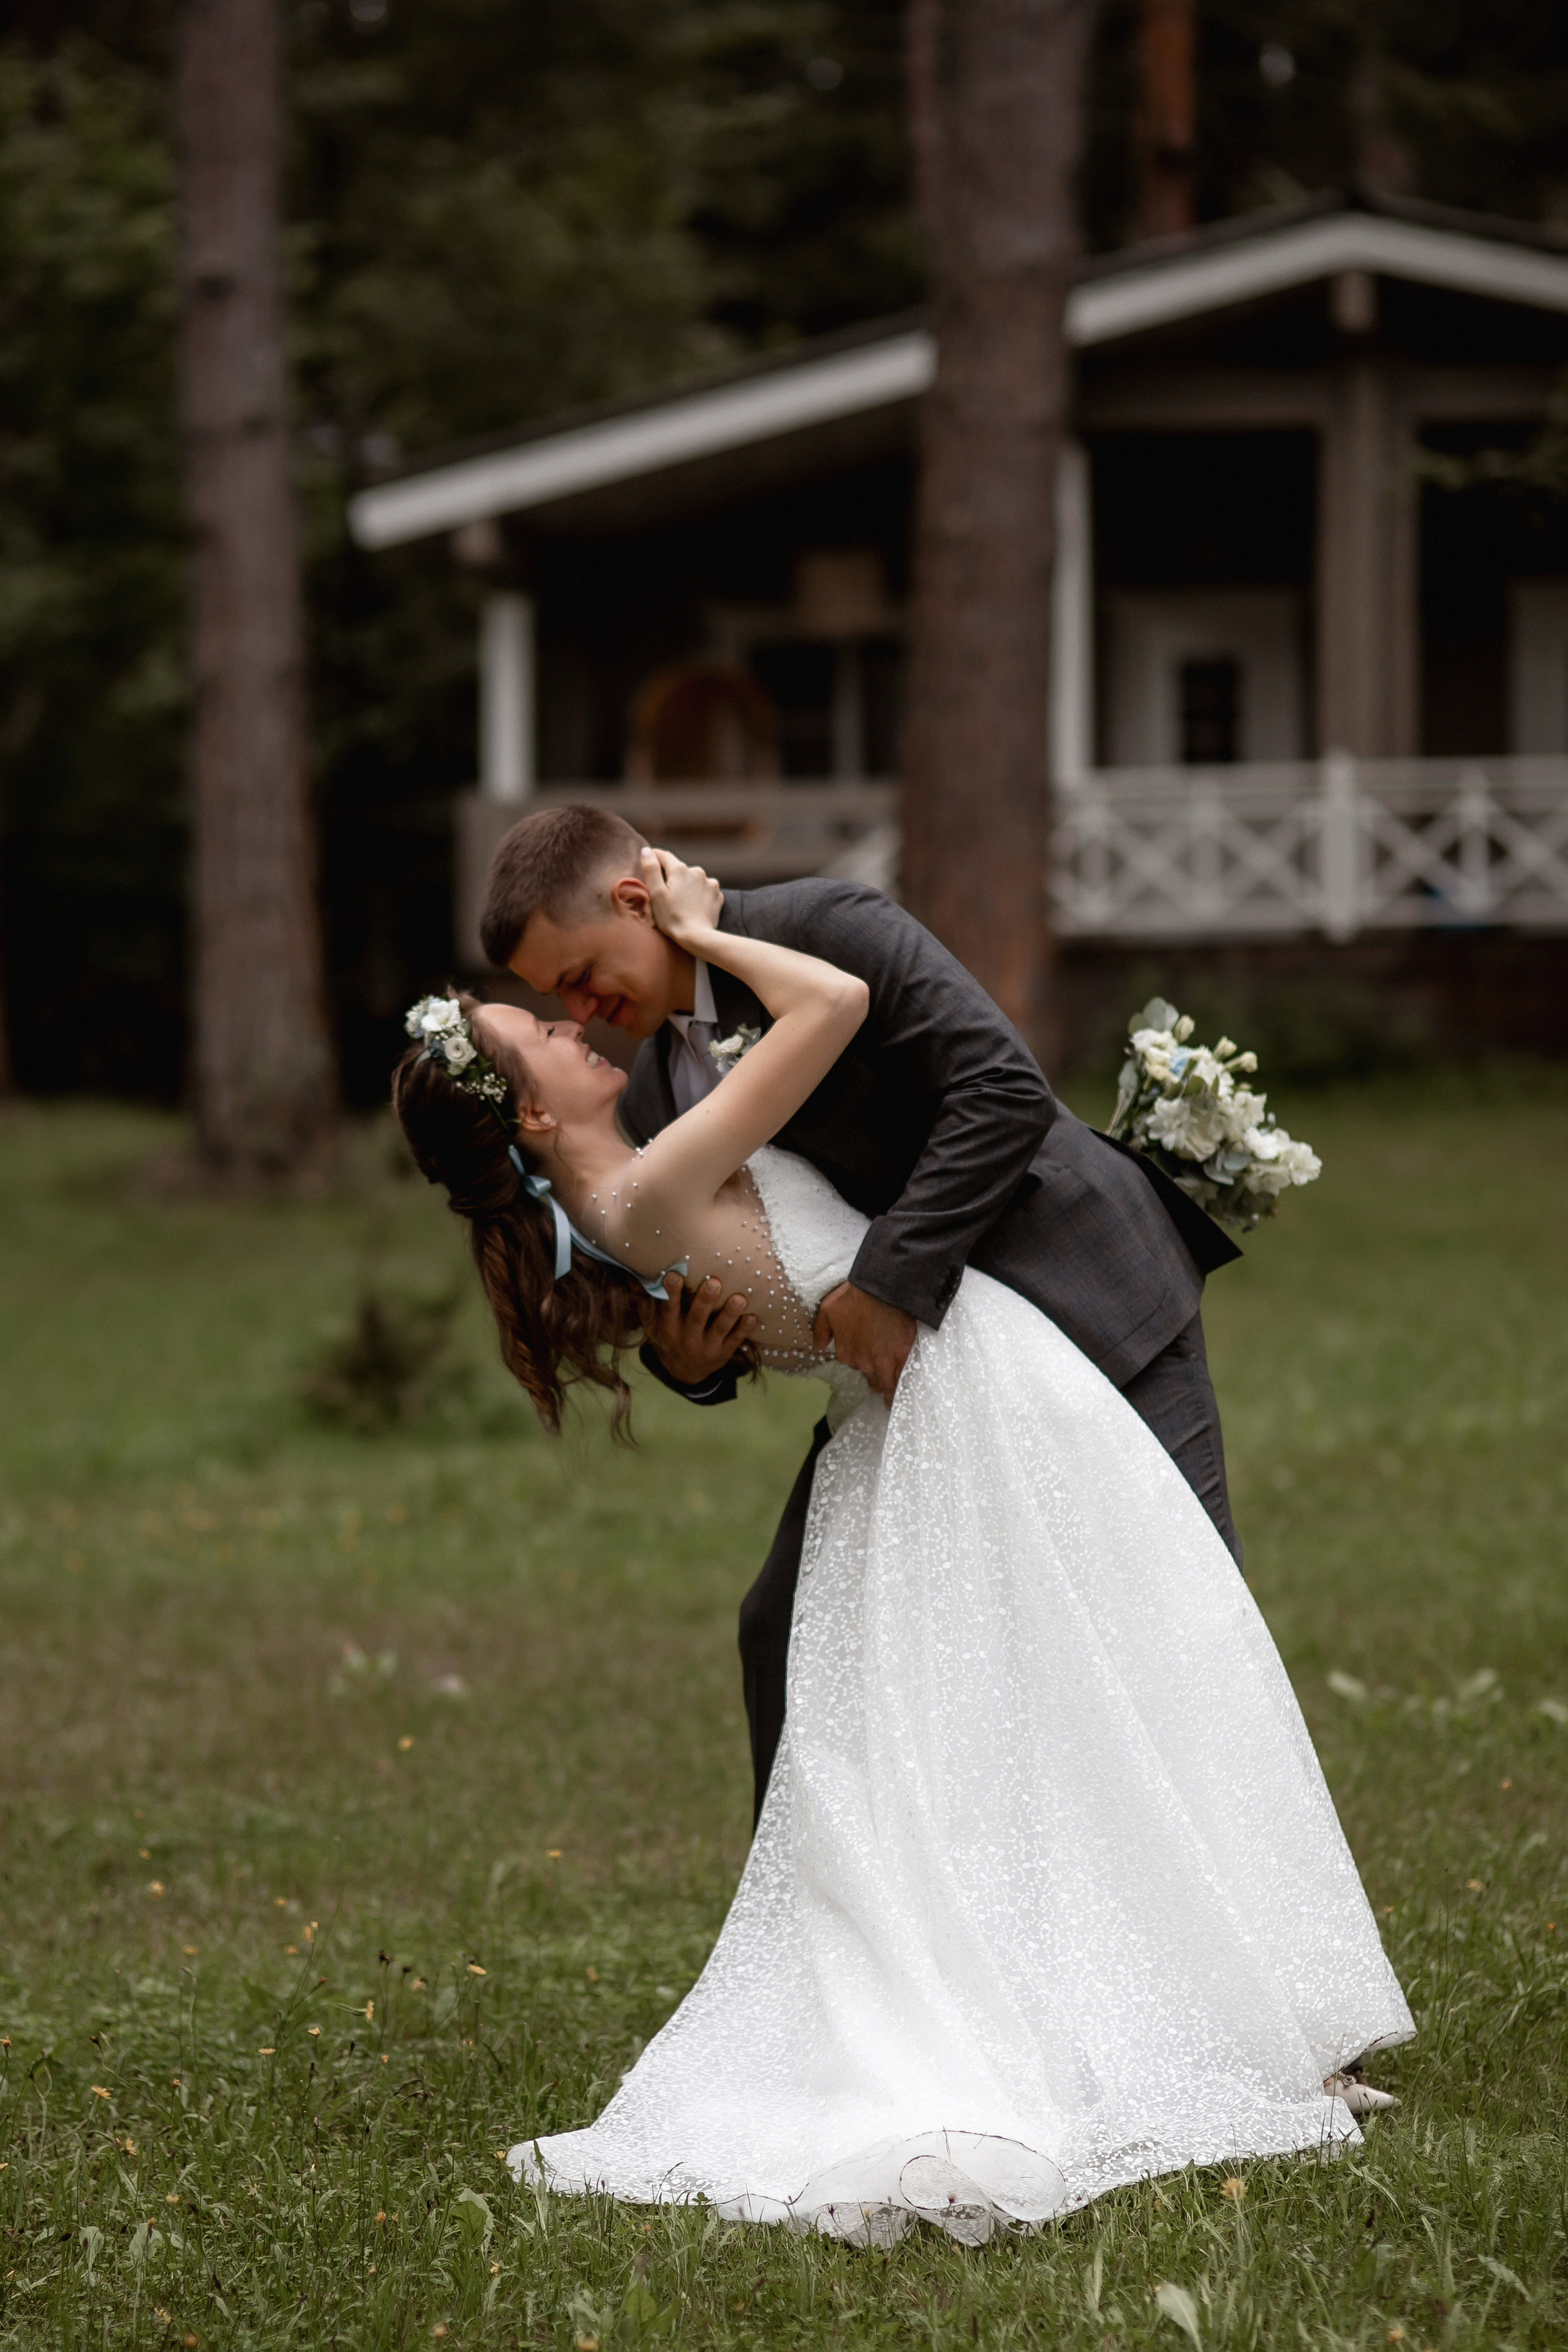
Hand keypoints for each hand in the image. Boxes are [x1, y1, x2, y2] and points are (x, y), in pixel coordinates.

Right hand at [639, 846, 721, 948]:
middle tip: (665, 892)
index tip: (649, 860)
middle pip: (679, 869)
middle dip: (672, 876)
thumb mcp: (656, 893)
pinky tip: (694, 906)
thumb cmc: (672, 917)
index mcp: (680, 869)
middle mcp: (697, 871)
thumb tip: (646, 851)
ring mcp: (710, 883)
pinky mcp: (717, 895)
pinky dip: (699, 894)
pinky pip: (705, 889)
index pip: (664, 856)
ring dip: (687, 885)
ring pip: (693, 879)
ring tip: (681, 901)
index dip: (654, 857)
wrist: (697, 937)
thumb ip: (651, 869)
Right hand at [642, 1274, 754, 1386]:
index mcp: (670, 1328)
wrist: (685, 1372)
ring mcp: (707, 1348)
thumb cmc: (675, 1337)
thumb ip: (662, 1303)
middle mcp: (687, 1339)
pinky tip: (752, 1316)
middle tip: (714, 1282)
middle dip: (705, 1301)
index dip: (671, 1293)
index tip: (674, 1275)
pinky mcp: (723, 1354)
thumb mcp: (663, 1325)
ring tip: (739, 1298)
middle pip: (697, 1319)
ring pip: (719, 1329)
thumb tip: (654, 1273)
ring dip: (729, 1314)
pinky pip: (735, 1341)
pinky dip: (744, 1329)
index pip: (669, 1309)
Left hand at [812, 1283, 917, 1406]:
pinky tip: (903, 1392)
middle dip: (874, 1377)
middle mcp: (862, 1362)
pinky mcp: (901, 1356)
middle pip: (869, 1377)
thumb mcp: (828, 1309)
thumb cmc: (854, 1296)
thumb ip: (821, 1330)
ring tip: (890, 1394)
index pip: (852, 1364)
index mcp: (845, 1353)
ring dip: (886, 1387)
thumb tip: (818, 1346)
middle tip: (880, 1378)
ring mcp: (882, 1362)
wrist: (882, 1288)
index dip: (859, 1359)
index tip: (866, 1355)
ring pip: (885, 1383)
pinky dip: (900, 1386)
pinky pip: (900, 1379)